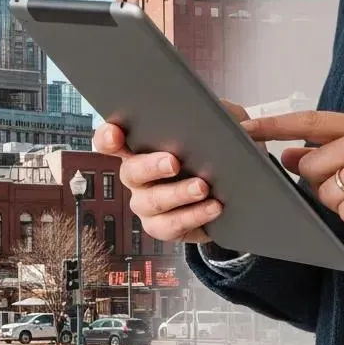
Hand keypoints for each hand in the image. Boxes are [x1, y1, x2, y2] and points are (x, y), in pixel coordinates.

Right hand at [93, 100, 250, 243]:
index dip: (107, 137)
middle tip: (174, 162)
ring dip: (177, 194)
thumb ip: (228, 117)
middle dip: (151, 166)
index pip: (110, 140)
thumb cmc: (219, 150)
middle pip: (130, 172)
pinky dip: (193, 216)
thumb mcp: (226, 126)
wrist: (235, 191)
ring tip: (203, 187)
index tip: (116, 134)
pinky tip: (214, 206)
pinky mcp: (164, 227)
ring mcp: (147, 204)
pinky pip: (171, 225)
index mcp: (142, 146)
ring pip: (151, 201)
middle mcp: (138, 177)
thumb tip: (236, 121)